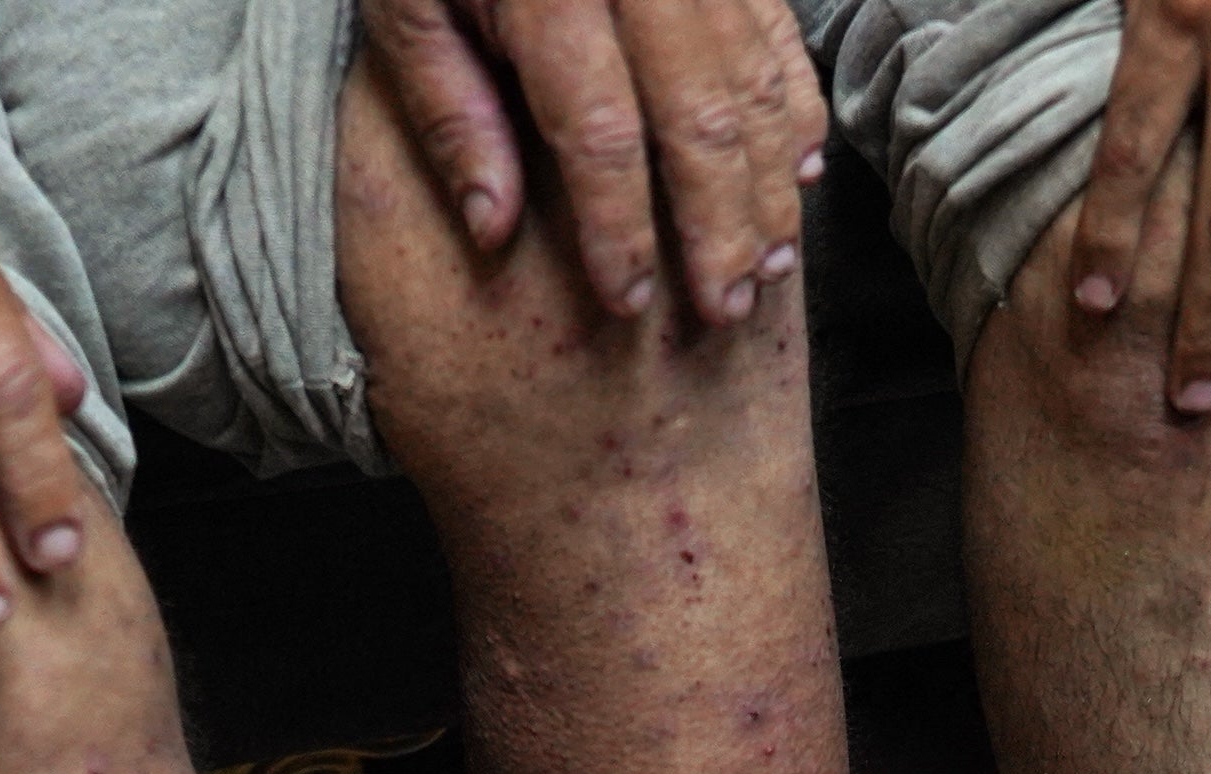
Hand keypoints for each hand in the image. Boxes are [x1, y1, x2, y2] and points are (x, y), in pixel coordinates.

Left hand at [361, 0, 827, 326]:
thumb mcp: (409, 10)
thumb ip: (450, 113)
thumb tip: (491, 229)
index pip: (600, 131)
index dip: (619, 224)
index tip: (627, 299)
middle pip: (697, 115)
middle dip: (717, 224)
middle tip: (725, 307)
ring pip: (752, 77)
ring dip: (768, 178)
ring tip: (769, 264)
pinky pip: (778, 28)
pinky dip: (796, 101)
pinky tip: (801, 169)